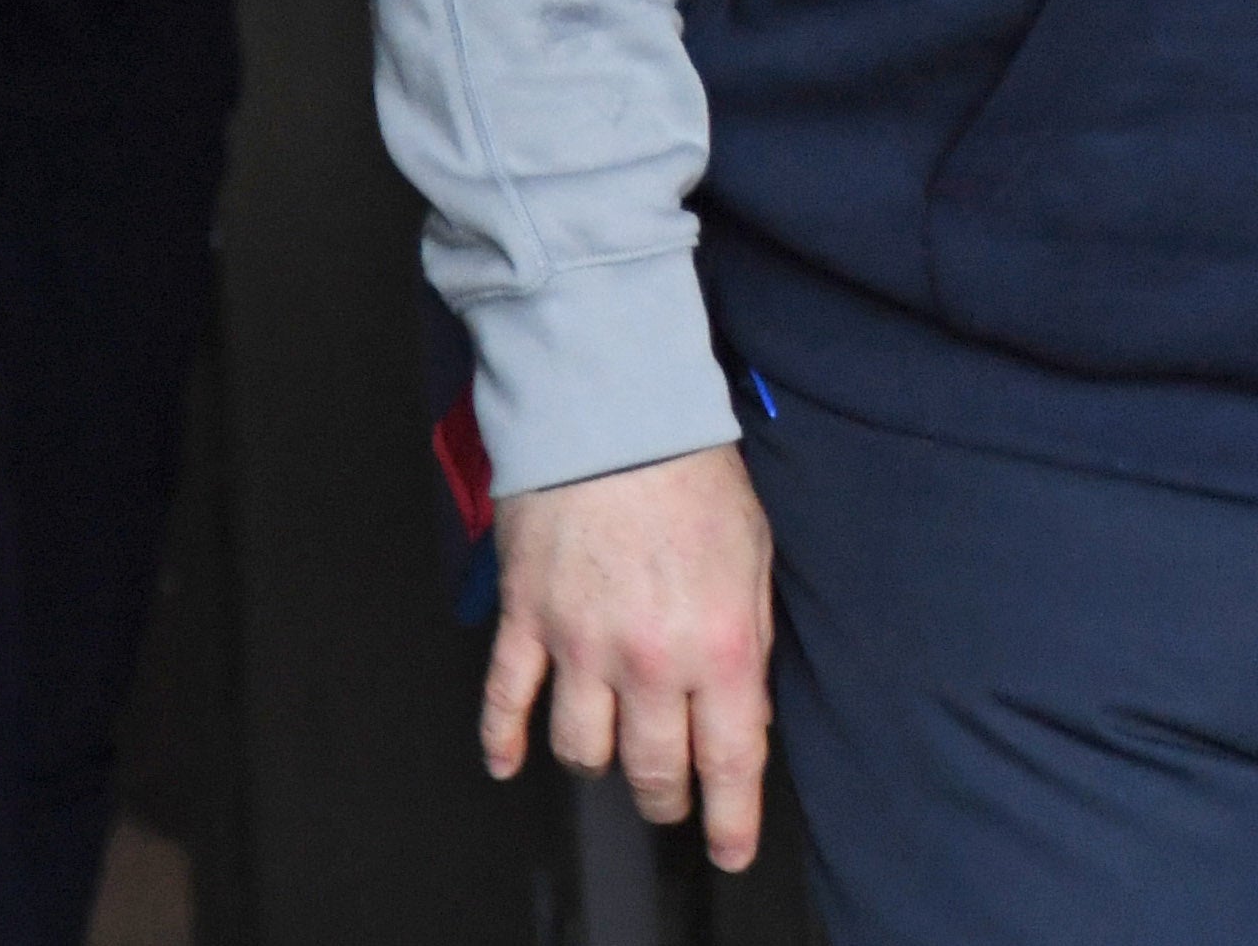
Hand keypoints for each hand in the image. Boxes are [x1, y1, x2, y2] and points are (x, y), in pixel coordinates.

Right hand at [485, 443, 774, 870]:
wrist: (613, 411)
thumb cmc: (693, 473)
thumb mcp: (754, 555)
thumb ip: (749, 639)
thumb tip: (742, 707)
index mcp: (718, 644)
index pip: (729, 759)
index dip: (731, 817)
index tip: (732, 846)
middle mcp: (647, 660)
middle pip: (651, 769)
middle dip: (665, 797)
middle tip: (671, 801)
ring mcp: (579, 645)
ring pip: (580, 749)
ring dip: (598, 764)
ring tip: (611, 758)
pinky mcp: (526, 621)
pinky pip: (506, 703)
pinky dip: (503, 739)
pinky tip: (510, 761)